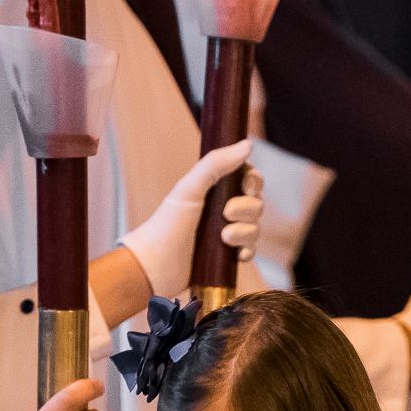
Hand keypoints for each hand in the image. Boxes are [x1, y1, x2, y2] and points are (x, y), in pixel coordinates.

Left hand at [121, 140, 265, 298]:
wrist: (155, 266)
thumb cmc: (167, 224)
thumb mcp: (190, 188)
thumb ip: (216, 163)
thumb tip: (248, 144)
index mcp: (213, 190)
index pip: (247, 179)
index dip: (253, 181)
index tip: (247, 186)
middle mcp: (221, 210)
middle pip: (255, 203)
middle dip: (247, 208)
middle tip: (226, 214)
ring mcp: (225, 234)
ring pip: (255, 228)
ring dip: (245, 232)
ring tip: (224, 238)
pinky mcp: (226, 258)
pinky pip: (251, 250)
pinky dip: (248, 251)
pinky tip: (237, 255)